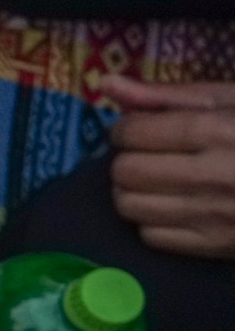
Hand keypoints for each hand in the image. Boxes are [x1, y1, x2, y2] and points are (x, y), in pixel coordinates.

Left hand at [107, 76, 234, 259]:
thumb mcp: (232, 99)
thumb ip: (169, 95)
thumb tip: (108, 83)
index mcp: (217, 131)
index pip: (132, 133)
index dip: (126, 129)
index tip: (139, 129)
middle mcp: (211, 176)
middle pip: (124, 172)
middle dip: (127, 160)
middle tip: (148, 155)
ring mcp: (214, 216)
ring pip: (129, 207)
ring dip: (132, 191)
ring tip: (157, 180)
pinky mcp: (217, 247)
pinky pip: (151, 237)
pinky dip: (152, 220)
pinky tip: (174, 205)